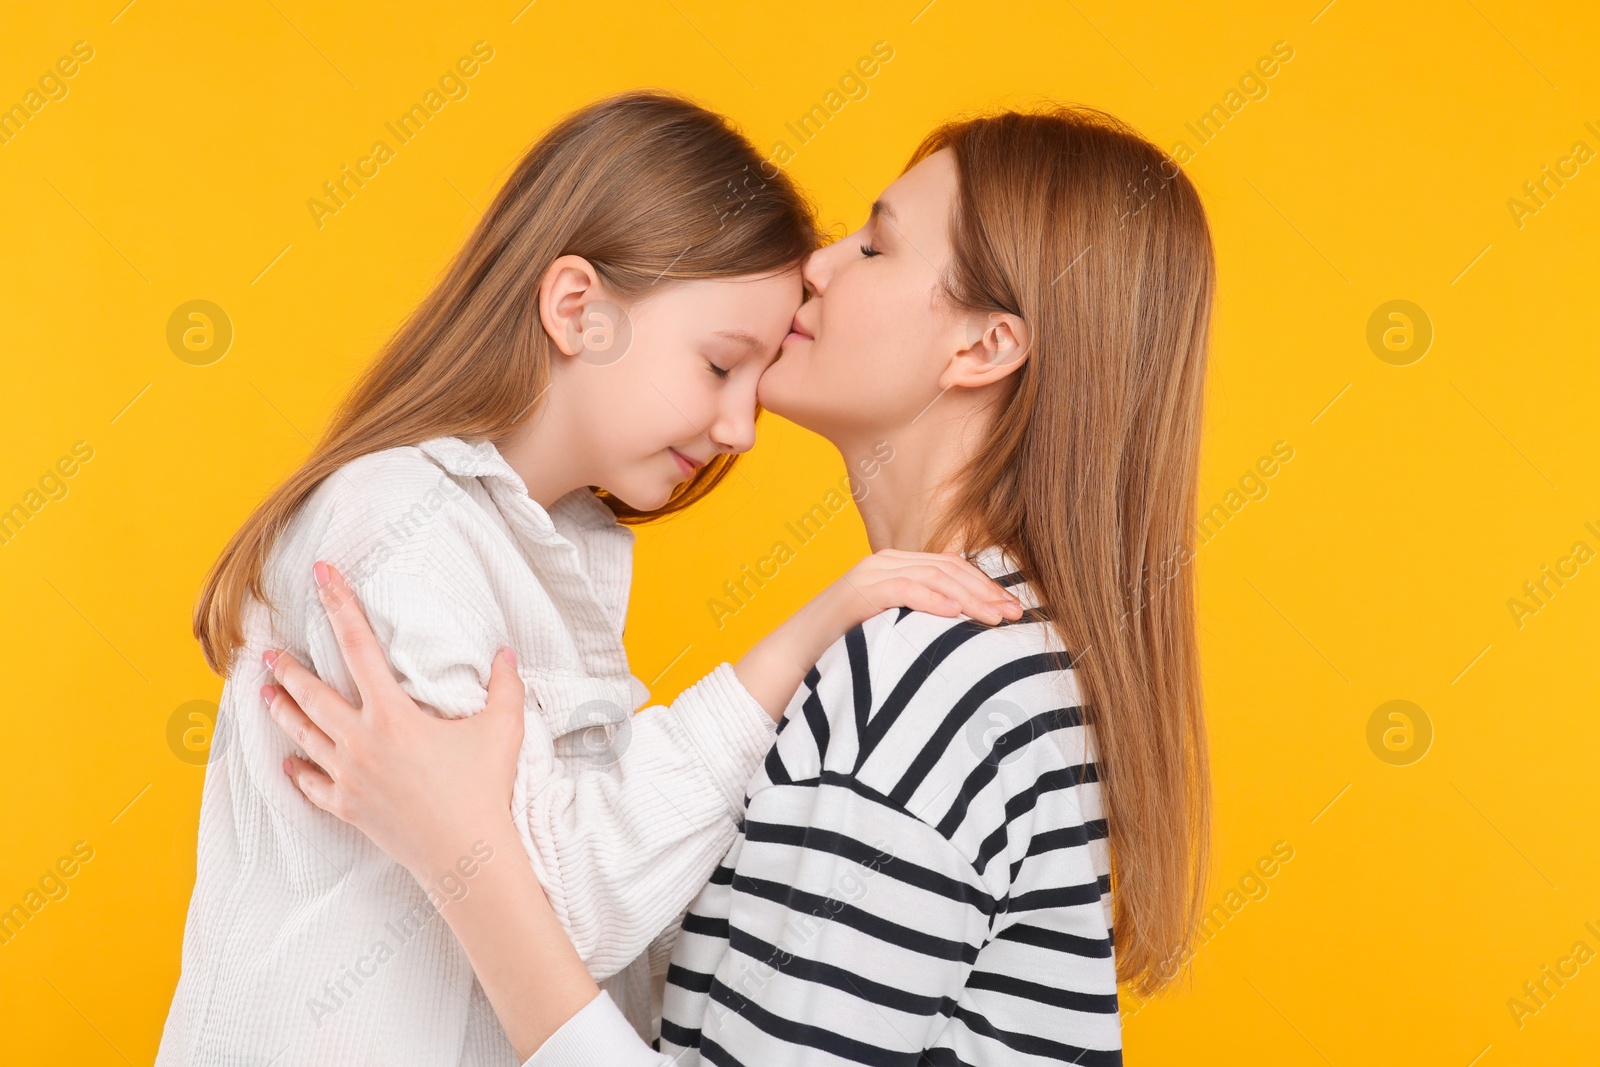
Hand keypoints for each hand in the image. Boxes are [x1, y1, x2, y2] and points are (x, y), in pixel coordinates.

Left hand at [262, 561, 524, 884]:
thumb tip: (505, 652)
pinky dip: (298, 772)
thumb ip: (504, 685)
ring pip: (303, 736)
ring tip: (264, 694)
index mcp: (392, 714)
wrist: (464, 855)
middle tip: (266, 650)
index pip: (359, 646)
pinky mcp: (348, 807)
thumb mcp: (503, 728)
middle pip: (313, 695)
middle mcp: (360, 741)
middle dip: (288, 669)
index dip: (340, 606)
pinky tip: (287, 763)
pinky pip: (312, 785)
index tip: (322, 576)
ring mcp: (349, 777)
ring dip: (282, 713)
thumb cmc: (484, 789)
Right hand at [825, 549, 1023, 629]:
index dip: (986, 586)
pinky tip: (955, 614)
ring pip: (933, 576)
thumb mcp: (891, 628)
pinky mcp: (858, 592)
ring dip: (970, 597)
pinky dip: (932, 600)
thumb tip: (964, 633)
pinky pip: (903, 590)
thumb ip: (921, 619)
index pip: (952, 568)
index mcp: (897, 566)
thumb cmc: (845, 648)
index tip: (1014, 610)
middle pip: (949, 568)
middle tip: (1016, 614)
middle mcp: (886, 562)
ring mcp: (870, 573)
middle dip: (987, 591)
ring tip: (995, 617)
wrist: (794, 656)